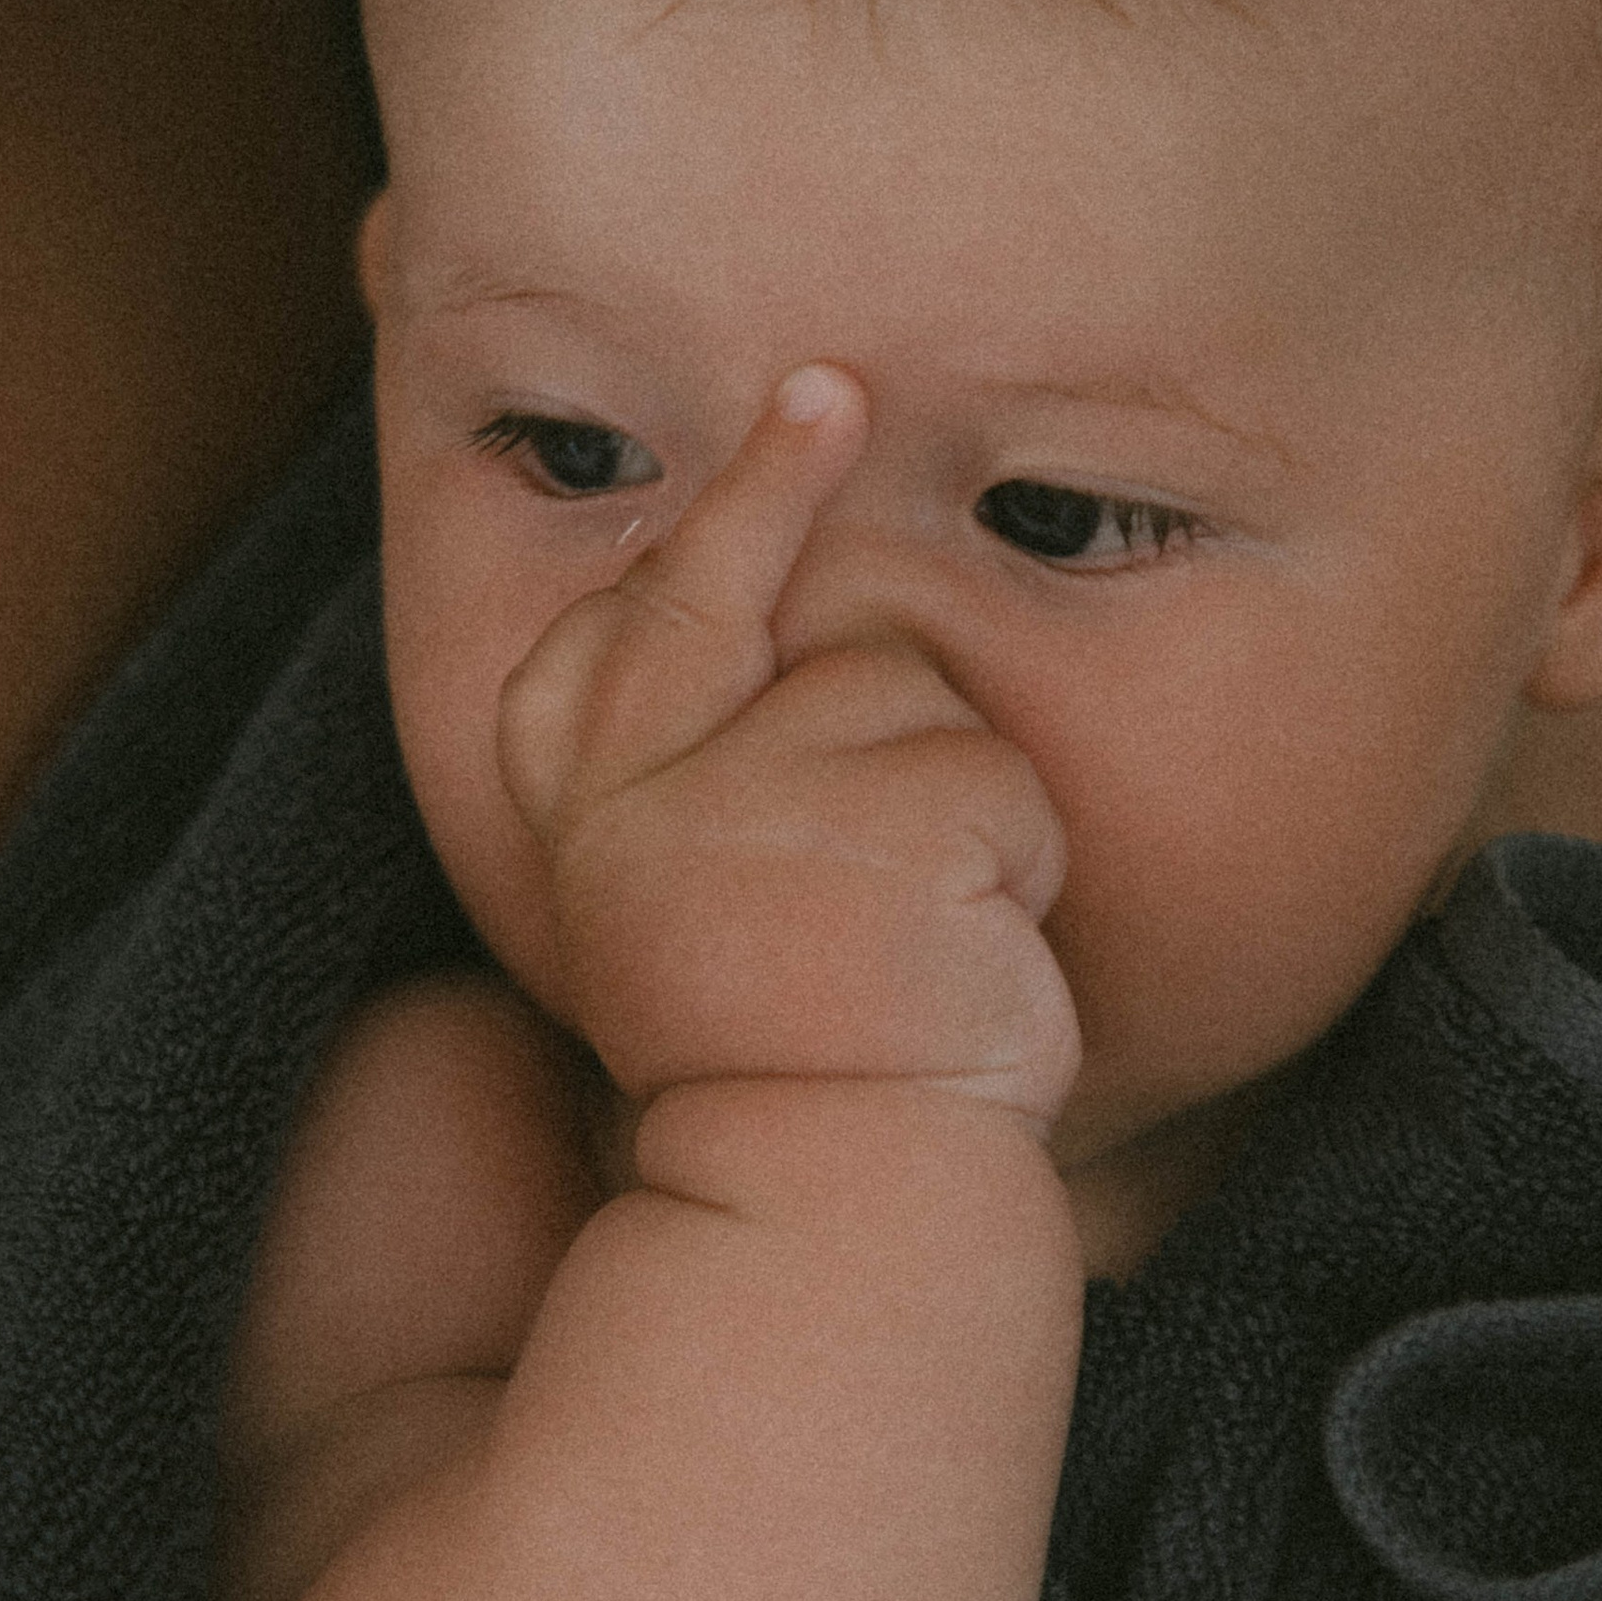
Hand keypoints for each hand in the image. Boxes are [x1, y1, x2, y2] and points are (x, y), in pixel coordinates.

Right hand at [497, 366, 1077, 1119]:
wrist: (842, 1212)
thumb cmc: (805, 1084)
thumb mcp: (709, 930)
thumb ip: (690, 798)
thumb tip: (734, 638)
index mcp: (586, 836)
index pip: (598, 649)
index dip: (688, 541)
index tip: (778, 418)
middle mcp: (642, 806)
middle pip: (711, 604)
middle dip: (770, 482)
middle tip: (832, 388)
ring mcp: (756, 805)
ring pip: (894, 689)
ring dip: (947, 792)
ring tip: (930, 926)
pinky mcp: (887, 823)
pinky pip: (994, 777)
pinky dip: (1015, 856)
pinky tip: (977, 951)